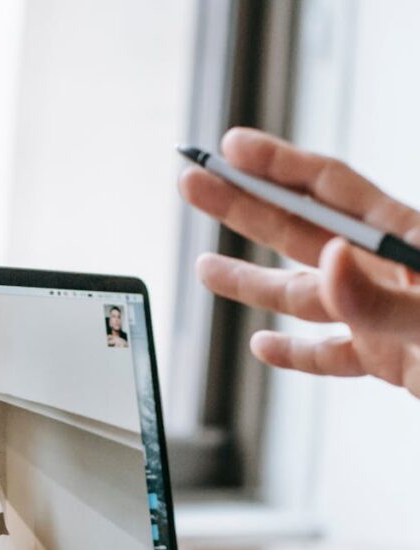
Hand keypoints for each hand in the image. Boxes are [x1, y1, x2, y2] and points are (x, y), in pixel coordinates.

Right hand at [179, 127, 419, 395]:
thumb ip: (378, 298)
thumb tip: (328, 261)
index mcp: (406, 241)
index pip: (331, 190)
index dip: (278, 165)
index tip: (231, 148)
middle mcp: (386, 272)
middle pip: (301, 232)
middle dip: (244, 208)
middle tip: (192, 184)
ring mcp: (383, 317)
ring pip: (305, 298)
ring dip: (253, 284)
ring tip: (205, 268)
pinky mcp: (387, 360)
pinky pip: (330, 355)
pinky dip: (295, 354)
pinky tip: (264, 346)